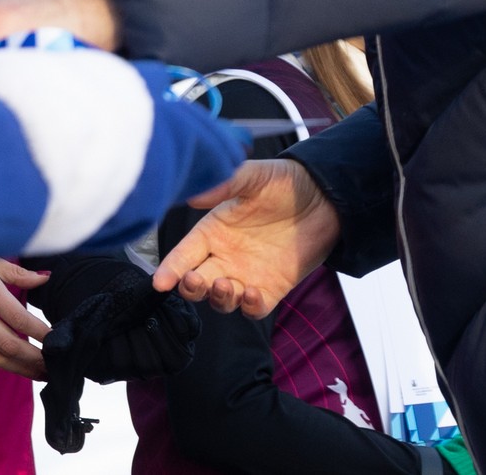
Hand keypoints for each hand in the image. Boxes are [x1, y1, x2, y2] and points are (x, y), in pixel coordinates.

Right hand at [0, 238, 51, 376]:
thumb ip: (15, 271)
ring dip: (17, 368)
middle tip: (55, 367)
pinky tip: (9, 363)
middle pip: (8, 345)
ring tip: (38, 372)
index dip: (42, 333)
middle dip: (34, 360)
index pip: (19, 318)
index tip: (58, 339)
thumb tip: (44, 279)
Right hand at [153, 158, 340, 317]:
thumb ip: (225, 183)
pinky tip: (251, 293)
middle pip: (196, 282)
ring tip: (225, 285)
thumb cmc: (285, 183)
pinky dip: (248, 307)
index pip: (183, 254)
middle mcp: (225, 255)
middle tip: (194, 281)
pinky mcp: (272, 288)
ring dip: (218, 299)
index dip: (170, 269)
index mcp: (213, 230)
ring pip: (221, 300)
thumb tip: (192, 195)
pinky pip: (254, 308)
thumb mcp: (254, 176)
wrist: (325, 197)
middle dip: (190, 288)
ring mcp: (247, 274)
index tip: (160, 282)